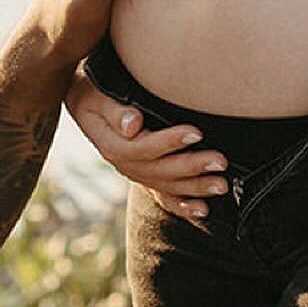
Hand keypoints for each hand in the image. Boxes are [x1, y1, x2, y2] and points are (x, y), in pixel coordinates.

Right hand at [66, 75, 227, 224]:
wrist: (87, 106)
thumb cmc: (95, 95)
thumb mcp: (97, 97)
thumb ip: (115, 111)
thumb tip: (133, 124)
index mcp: (114, 146)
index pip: (145, 147)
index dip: (171, 141)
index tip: (196, 132)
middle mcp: (126, 165)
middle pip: (161, 170)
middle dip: (193, 167)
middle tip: (220, 162)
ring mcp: (137, 174)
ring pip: (168, 186)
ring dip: (196, 188)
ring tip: (220, 185)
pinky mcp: (146, 178)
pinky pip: (164, 197)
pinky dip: (183, 206)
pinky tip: (202, 211)